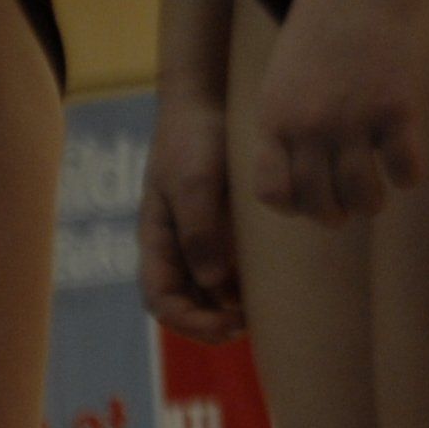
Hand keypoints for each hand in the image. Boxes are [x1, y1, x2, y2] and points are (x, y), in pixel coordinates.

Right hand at [140, 91, 244, 342]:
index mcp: (157, 240)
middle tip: (248, 325)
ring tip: (263, 312)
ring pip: (207, 293)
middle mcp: (176, 247)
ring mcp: (199, 238)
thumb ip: (200, 232)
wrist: (207, 102)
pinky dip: (244, 288)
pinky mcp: (224, 228)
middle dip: (210, 323)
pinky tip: (272, 286)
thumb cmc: (192, 141)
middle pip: (183, 303)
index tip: (228, 324)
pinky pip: (229, 271)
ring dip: (229, 310)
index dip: (189, 322)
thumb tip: (214, 283)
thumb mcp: (193, 183)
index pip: (160, 300)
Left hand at [250, 0, 424, 224]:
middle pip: (319, 203)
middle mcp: (308, 127)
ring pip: (363, 195)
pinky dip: (408, 176)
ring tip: (376, 197)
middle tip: (347, 209)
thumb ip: (284, 127)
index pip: (272, 192)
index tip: (305, 202)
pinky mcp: (395, 108)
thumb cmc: (314, 36)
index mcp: (273, 121)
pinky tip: (405, 166)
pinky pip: (405, 168)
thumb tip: (297, 178)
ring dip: (371, 203)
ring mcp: (352, 120)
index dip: (291, 207)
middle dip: (335, 215)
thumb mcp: (279, 83)